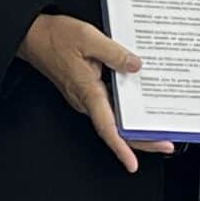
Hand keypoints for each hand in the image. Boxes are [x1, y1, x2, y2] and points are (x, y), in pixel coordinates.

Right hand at [17, 13, 175, 174]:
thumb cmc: (55, 38)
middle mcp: (86, 100)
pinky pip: (109, 107)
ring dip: (135, 128)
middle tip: (166, 144)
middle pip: (115, 129)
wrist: (33, 36)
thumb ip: (115, 53)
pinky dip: (126, 112)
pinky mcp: (87, 90)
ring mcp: (86, 97)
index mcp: (87, 91)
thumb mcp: (88, 38)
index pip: (106, 127)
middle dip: (141, 140)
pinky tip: (140, 107)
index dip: (120, 147)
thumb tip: (135, 66)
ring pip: (113, 120)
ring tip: (160, 130)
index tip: (132, 163)